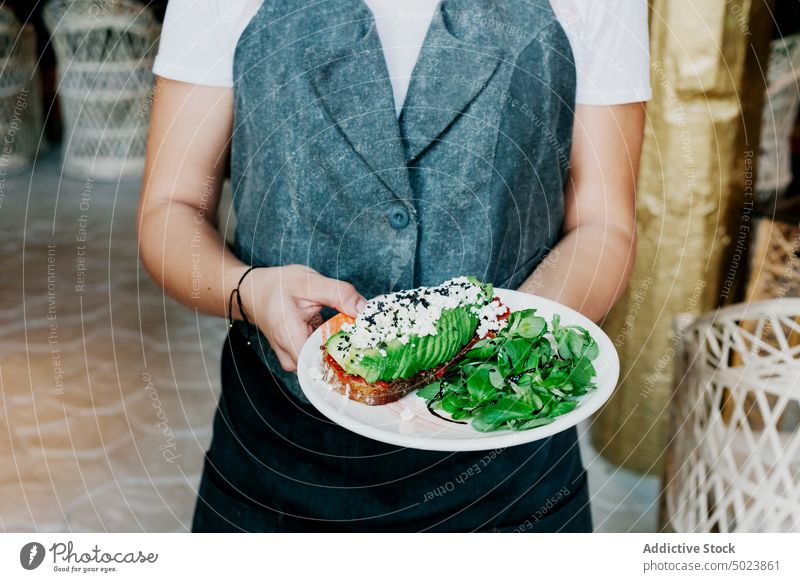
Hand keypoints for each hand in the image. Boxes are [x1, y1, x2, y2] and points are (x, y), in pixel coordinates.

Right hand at [238, 264, 366, 371]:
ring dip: (342, 350)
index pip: (321, 365)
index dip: (347, 357)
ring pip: (325, 364)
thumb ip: (338, 294)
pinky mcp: (299, 358)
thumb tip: (365, 309)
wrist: (255, 292)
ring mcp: (294, 360)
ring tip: (357, 335)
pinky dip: (334, 347)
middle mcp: (290, 356)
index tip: (365, 346)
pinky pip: (321, 359)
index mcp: (290, 337)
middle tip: (368, 338)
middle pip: (326, 366)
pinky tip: (344, 335)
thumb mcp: (310, 281)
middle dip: (350, 352)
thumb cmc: (278, 285)